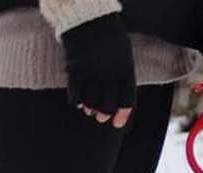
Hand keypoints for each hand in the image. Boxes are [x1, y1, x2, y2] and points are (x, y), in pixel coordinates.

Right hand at [61, 13, 135, 127]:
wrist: (87, 16)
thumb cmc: (109, 37)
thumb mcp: (123, 55)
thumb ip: (123, 76)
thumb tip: (121, 99)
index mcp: (125, 70)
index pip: (128, 100)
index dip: (124, 116)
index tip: (119, 127)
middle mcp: (109, 73)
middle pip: (108, 104)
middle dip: (105, 115)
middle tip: (102, 119)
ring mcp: (91, 70)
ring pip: (91, 100)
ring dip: (91, 109)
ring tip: (90, 112)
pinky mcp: (74, 66)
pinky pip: (75, 91)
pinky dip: (76, 100)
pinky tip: (77, 104)